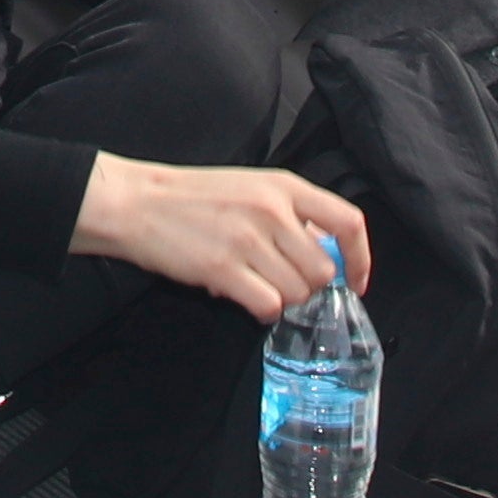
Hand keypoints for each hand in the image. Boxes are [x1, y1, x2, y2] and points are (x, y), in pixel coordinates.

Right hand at [74, 153, 373, 318]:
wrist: (137, 203)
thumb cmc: (194, 197)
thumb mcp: (251, 188)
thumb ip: (291, 215)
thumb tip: (325, 256)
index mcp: (285, 186)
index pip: (348, 223)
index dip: (360, 259)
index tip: (356, 281)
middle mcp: (273, 211)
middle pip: (324, 271)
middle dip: (307, 286)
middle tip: (280, 282)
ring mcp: (249, 240)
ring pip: (299, 293)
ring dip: (282, 298)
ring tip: (256, 285)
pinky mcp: (224, 269)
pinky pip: (269, 307)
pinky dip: (262, 312)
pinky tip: (245, 299)